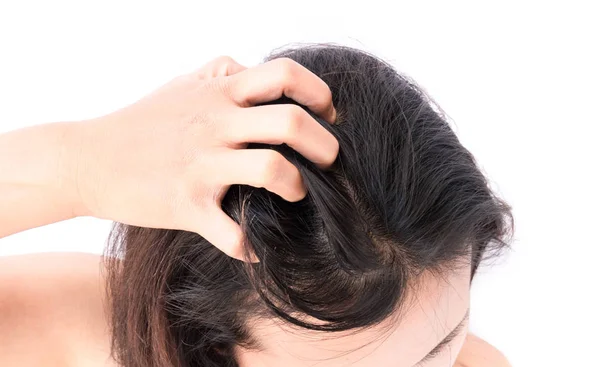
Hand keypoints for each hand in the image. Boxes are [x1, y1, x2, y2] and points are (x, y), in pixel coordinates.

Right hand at [73, 56, 337, 259]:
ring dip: (297, 187)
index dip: (319, 92)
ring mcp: (202, 165)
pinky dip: (251, 244)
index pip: (285, 75)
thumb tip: (249, 67)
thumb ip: (218, 73)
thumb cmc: (139, 122)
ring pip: (272, 171)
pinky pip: (232, 233)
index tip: (329, 114)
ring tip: (296, 195)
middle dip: (326, 145)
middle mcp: (216, 125)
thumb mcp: (181, 85)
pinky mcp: (187, 205)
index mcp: (219, 94)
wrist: (85, 159)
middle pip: (291, 123)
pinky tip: (255, 247)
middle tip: (330, 161)